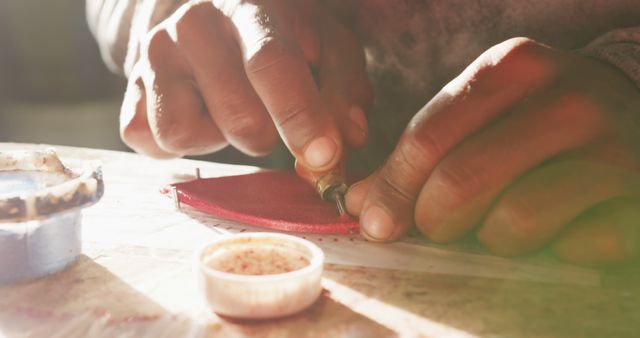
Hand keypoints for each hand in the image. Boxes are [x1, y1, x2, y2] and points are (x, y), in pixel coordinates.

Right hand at [120, 0, 370, 171]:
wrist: (211, 16)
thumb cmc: (280, 35)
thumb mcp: (327, 47)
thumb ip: (344, 89)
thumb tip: (347, 142)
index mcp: (250, 6)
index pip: (272, 63)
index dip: (301, 117)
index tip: (324, 158)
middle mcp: (194, 25)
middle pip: (236, 117)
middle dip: (265, 136)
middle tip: (267, 117)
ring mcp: (154, 55)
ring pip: (182, 134)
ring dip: (217, 138)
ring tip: (227, 110)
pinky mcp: (129, 90)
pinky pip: (151, 142)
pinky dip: (183, 144)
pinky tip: (199, 115)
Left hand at [346, 37, 639, 266]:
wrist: (633, 119)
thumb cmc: (540, 122)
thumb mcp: (482, 117)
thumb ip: (423, 154)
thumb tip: (363, 203)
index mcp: (514, 68)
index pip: (428, 138)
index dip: (393, 188)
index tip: (375, 222)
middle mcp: (567, 99)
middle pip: (460, 184)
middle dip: (435, 220)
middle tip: (440, 225)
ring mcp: (612, 150)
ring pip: (512, 224)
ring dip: (495, 238)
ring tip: (508, 219)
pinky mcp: (637, 201)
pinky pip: (569, 249)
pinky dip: (552, 250)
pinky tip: (561, 225)